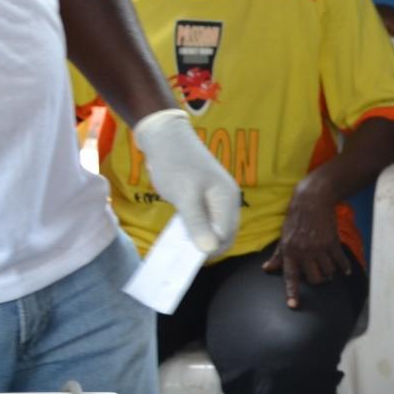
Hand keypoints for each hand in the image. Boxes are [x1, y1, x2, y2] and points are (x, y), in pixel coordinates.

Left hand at [132, 109, 240, 253]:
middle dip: (206, 246)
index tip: (185, 256)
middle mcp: (228, 200)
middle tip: (180, 251)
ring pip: (215, 227)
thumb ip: (197, 223)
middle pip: (224, 234)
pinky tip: (180, 231)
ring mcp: (218, 198)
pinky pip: (206, 219)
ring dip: (199, 237)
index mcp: (228, 199)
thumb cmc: (175, 164)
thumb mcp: (184, 196)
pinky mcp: (206, 196)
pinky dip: (195, 227)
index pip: (226, 236)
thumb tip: (209, 249)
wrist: (166, 136)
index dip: (209, 250)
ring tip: (179, 243)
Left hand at [261, 180, 351, 308]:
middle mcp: (304, 251)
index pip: (290, 276)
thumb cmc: (295, 219)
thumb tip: (267, 269)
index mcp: (290, 251)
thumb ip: (278, 256)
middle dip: (318, 280)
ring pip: (327, 271)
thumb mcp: (283, 237)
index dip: (292, 292)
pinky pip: (340, 260)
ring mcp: (320, 247)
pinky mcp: (332, 241)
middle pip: (314, 278)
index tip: (294, 305)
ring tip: (330, 271)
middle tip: (319, 276)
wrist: (312, 201)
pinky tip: (345, 271)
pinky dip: (344, 267)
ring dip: (330, 274)